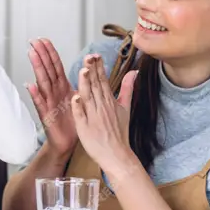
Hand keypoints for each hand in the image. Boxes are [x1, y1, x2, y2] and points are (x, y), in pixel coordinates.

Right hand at [26, 38, 77, 156]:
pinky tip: (30, 86)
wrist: (68, 142)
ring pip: (42, 82)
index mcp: (62, 87)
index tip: (44, 40)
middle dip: (41, 55)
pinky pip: (40, 104)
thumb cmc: (73, 121)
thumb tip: (84, 69)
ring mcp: (48, 103)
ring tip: (31, 55)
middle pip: (47, 70)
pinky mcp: (46, 116)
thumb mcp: (79, 99)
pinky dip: (35, 95)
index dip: (50, 53)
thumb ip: (80, 84)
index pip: (55, 66)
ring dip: (37, 68)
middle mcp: (54, 92)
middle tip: (34, 41)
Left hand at [70, 54, 138, 175]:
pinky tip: (75, 97)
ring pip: (88, 98)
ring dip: (85, 84)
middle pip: (95, 86)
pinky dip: (78, 107)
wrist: (117, 155)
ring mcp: (92, 117)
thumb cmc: (119, 132)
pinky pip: (80, 116)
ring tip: (83, 71)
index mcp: (109, 101)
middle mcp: (101, 107)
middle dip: (91, 70)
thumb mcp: (126, 108)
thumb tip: (134, 72)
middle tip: (89, 56)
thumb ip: (127, 88)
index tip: (95, 54)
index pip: (103, 80)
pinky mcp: (85, 128)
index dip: (98, 67)